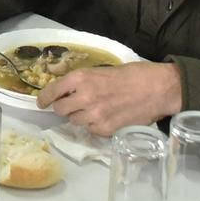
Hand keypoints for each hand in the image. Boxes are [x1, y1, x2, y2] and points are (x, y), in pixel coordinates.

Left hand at [36, 62, 182, 135]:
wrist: (158, 88)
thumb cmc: (133, 74)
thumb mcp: (103, 70)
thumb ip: (83, 81)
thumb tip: (67, 89)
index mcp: (81, 78)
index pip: (52, 91)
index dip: (44, 98)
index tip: (41, 102)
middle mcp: (84, 97)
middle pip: (60, 110)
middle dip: (64, 107)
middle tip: (74, 104)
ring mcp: (94, 115)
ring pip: (74, 121)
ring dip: (79, 116)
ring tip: (94, 109)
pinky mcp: (106, 129)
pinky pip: (90, 130)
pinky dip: (94, 125)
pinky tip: (106, 117)